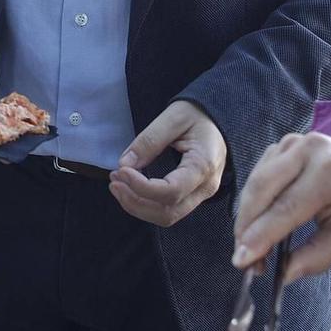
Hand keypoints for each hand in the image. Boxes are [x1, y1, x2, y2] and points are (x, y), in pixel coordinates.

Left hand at [110, 100, 226, 224]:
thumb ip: (148, 141)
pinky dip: (145, 204)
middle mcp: (206, 187)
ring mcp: (201, 195)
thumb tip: (124, 164)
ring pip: (167, 216)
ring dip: (137, 206)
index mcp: (204, 165)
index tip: (121, 171)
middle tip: (114, 181)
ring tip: (117, 185)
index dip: (141, 187)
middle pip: (168, 212)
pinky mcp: (192, 196)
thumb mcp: (173, 118)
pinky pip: (168, 210)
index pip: (171, 191)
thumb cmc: (198, 114)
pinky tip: (129, 189)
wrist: (217, 119)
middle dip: (135, 201)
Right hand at [231, 131, 330, 277]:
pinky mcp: (281, 146)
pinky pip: (257, 176)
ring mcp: (291, 143)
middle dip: (246, 228)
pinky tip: (257, 224)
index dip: (260, 235)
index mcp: (330, 171)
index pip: (286, 207)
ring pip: (255, 183)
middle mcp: (307, 150)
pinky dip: (253, 203)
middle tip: (244, 260)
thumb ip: (319, 254)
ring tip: (250, 248)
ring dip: (246, 218)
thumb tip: (285, 275)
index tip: (242, 260)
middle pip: (262, 190)